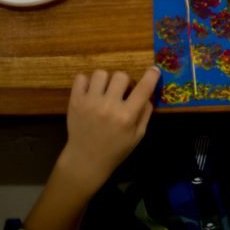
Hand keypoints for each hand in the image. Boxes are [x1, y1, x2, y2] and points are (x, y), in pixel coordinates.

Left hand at [57, 67, 159, 196]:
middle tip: (122, 92)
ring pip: (101, 73)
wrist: (85, 160)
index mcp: (126, 116)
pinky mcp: (74, 102)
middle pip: (121, 75)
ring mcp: (89, 103)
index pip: (144, 88)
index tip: (154, 70)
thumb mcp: (138, 135)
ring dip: (107, 80)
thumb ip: (145, 112)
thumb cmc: (116, 149)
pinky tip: (92, 92)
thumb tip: (148, 92)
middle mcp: (108, 106)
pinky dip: (88, 81)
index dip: (152, 75)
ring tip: (106, 91)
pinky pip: (81, 78)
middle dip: (126, 82)